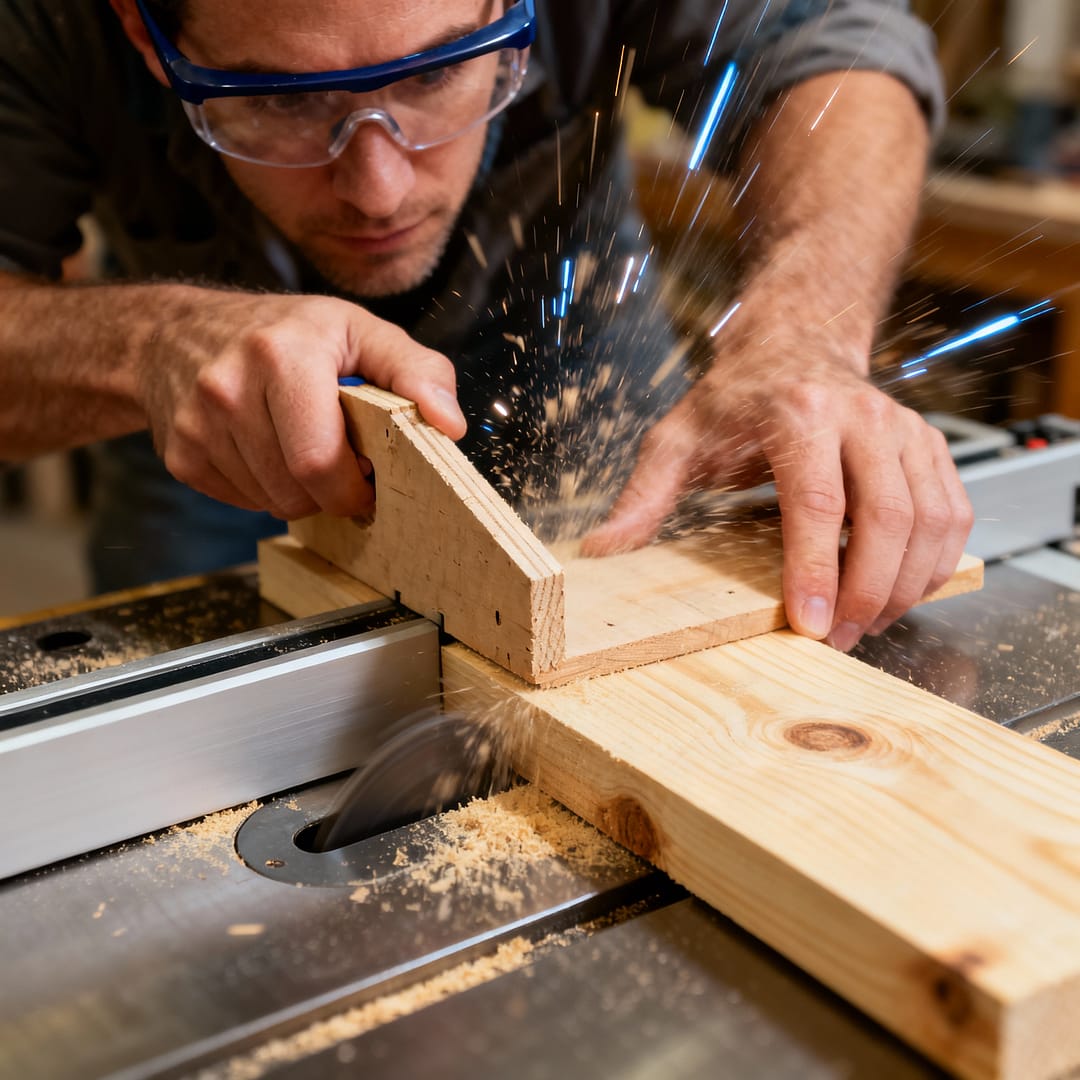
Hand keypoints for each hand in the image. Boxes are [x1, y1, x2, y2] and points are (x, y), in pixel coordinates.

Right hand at [134, 290, 465, 518]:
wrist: (178, 333)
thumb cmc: (286, 333)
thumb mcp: (358, 331)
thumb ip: (415, 371)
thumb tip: (450, 424)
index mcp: (282, 355)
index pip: (320, 461)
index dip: (355, 485)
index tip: (370, 475)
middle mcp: (229, 387)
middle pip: (297, 491)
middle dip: (331, 492)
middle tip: (341, 465)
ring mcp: (197, 424)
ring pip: (271, 504)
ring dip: (299, 492)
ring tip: (300, 448)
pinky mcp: (180, 455)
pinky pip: (243, 503)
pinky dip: (264, 490)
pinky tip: (265, 451)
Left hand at [581, 339, 973, 650]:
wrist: (795, 344)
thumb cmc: (737, 397)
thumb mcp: (678, 437)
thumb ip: (645, 494)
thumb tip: (602, 548)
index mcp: (799, 412)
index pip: (816, 503)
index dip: (816, 570)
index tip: (811, 626)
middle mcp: (863, 416)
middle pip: (886, 517)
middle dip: (868, 592)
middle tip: (840, 641)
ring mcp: (905, 430)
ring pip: (930, 520)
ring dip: (906, 586)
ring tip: (867, 626)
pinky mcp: (930, 446)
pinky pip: (953, 513)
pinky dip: (937, 562)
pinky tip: (903, 591)